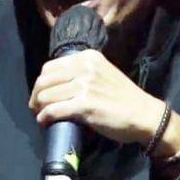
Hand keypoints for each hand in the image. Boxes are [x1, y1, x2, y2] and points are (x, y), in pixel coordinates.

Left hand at [29, 49, 179, 152]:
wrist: (143, 114)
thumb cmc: (123, 98)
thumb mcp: (102, 74)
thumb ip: (81, 74)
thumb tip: (57, 85)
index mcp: (87, 57)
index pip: (50, 67)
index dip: (41, 83)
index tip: (41, 95)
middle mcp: (85, 67)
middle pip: (44, 80)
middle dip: (36, 96)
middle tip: (36, 108)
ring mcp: (85, 85)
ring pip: (46, 95)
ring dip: (39, 108)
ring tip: (41, 116)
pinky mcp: (85, 104)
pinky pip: (54, 110)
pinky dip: (45, 117)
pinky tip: (44, 122)